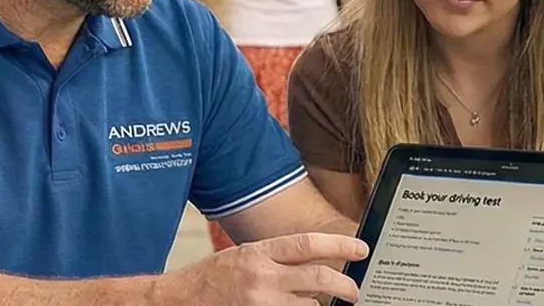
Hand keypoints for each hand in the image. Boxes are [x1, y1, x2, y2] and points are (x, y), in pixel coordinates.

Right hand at [165, 232, 368, 304]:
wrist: (183, 299)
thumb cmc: (213, 277)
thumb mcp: (245, 254)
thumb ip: (278, 257)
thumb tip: (315, 260)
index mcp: (259, 253)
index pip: (307, 244)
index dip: (339, 244)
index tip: (360, 248)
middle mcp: (263, 277)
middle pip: (318, 277)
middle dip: (344, 284)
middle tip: (355, 290)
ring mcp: (262, 303)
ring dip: (319, 305)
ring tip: (320, 303)